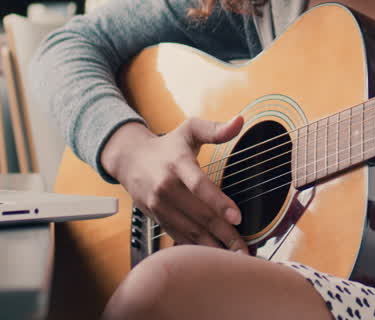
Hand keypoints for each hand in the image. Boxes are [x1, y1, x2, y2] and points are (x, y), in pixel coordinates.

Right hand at [101, 116, 247, 251]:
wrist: (130, 159)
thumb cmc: (167, 145)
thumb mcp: (190, 130)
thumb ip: (215, 129)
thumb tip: (240, 120)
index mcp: (177, 163)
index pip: (199, 184)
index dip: (218, 202)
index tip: (237, 217)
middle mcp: (166, 187)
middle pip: (198, 214)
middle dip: (224, 233)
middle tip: (244, 249)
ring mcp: (159, 205)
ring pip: (189, 230)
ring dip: (212, 246)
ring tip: (234, 255)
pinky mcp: (156, 218)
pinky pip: (179, 235)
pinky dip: (196, 247)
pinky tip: (213, 254)